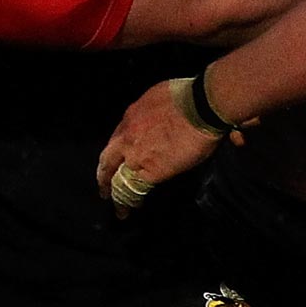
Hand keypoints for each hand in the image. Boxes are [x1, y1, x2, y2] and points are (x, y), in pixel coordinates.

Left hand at [96, 79, 224, 213]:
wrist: (202, 106)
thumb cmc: (191, 97)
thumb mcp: (161, 97)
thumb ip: (153, 113)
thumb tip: (160, 122)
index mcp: (132, 115)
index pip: (118, 137)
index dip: (117, 152)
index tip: (117, 160)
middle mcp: (128, 135)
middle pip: (108, 159)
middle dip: (104, 175)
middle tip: (103, 188)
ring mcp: (137, 154)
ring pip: (117, 177)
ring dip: (115, 192)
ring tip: (117, 205)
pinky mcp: (151, 171)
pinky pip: (134, 189)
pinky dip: (130, 201)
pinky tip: (129, 209)